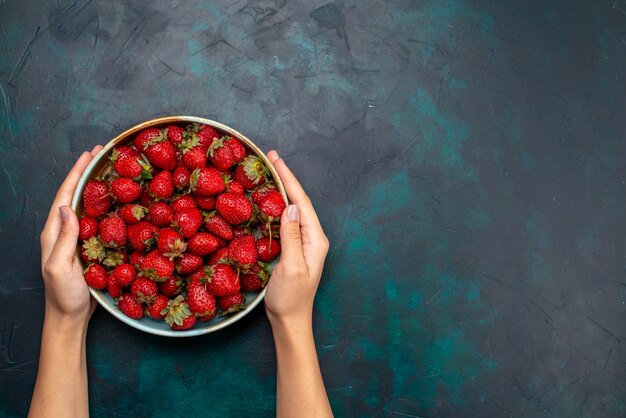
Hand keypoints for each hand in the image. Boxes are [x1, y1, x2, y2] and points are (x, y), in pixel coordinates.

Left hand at [39, 146, 102, 324]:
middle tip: (104, 154)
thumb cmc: (63, 295)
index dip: (77, 172)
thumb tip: (67, 206)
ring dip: (99, 186)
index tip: (90, 154)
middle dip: (88, 172)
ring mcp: (78, 238)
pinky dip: (108, 205)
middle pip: (76, 194)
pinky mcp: (91, 247)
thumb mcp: (60, 266)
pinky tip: (120, 201)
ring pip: (88, 204)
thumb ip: (63, 238)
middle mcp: (65, 230)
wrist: (70, 317)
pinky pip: (99, 220)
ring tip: (113, 170)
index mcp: (54, 231)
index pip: (65, 194)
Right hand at [264, 150, 329, 326]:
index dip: (289, 179)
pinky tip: (267, 200)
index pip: (302, 202)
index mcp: (316, 239)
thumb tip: (291, 207)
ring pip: (292, 209)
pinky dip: (275, 206)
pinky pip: (285, 221)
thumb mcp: (291, 267)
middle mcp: (312, 237)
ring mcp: (303, 243)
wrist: (290, 321)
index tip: (276, 160)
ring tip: (268, 172)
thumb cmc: (291, 298)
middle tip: (270, 158)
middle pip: (299, 201)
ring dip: (281, 190)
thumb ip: (292, 237)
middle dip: (285, 178)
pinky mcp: (293, 248)